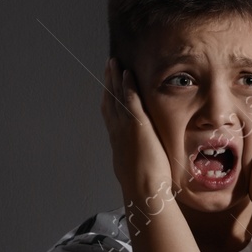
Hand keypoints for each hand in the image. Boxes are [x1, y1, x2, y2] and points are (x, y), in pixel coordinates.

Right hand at [101, 58, 173, 202]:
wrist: (143, 189)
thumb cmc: (142, 184)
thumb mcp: (134, 167)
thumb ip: (134, 157)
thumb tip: (136, 158)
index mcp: (117, 139)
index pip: (110, 113)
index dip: (108, 97)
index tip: (108, 86)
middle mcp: (116, 130)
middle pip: (109, 99)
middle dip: (108, 81)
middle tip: (107, 66)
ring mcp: (124, 126)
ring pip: (116, 96)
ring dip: (115, 77)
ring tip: (114, 62)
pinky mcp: (137, 124)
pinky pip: (130, 100)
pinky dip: (128, 85)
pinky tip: (128, 73)